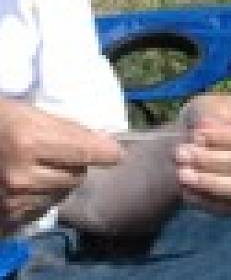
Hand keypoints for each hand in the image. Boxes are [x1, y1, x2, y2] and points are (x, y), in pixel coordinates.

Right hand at [0, 98, 121, 232]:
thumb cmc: (5, 122)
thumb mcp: (36, 116)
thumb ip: (71, 130)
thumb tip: (106, 144)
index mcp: (31, 143)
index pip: (86, 153)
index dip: (106, 153)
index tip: (116, 154)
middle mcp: (22, 176)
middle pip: (77, 176)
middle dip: (77, 164)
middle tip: (63, 154)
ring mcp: (12, 201)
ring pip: (62, 194)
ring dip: (60, 182)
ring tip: (43, 168)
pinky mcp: (6, 219)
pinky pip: (42, 210)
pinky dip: (43, 198)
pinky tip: (32, 184)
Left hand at [176, 93, 230, 214]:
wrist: (200, 144)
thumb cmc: (211, 119)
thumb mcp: (211, 105)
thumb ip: (212, 112)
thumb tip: (207, 126)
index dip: (225, 136)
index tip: (196, 133)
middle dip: (211, 160)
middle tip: (181, 154)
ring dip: (208, 182)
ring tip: (182, 173)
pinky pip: (229, 208)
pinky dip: (205, 199)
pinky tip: (185, 188)